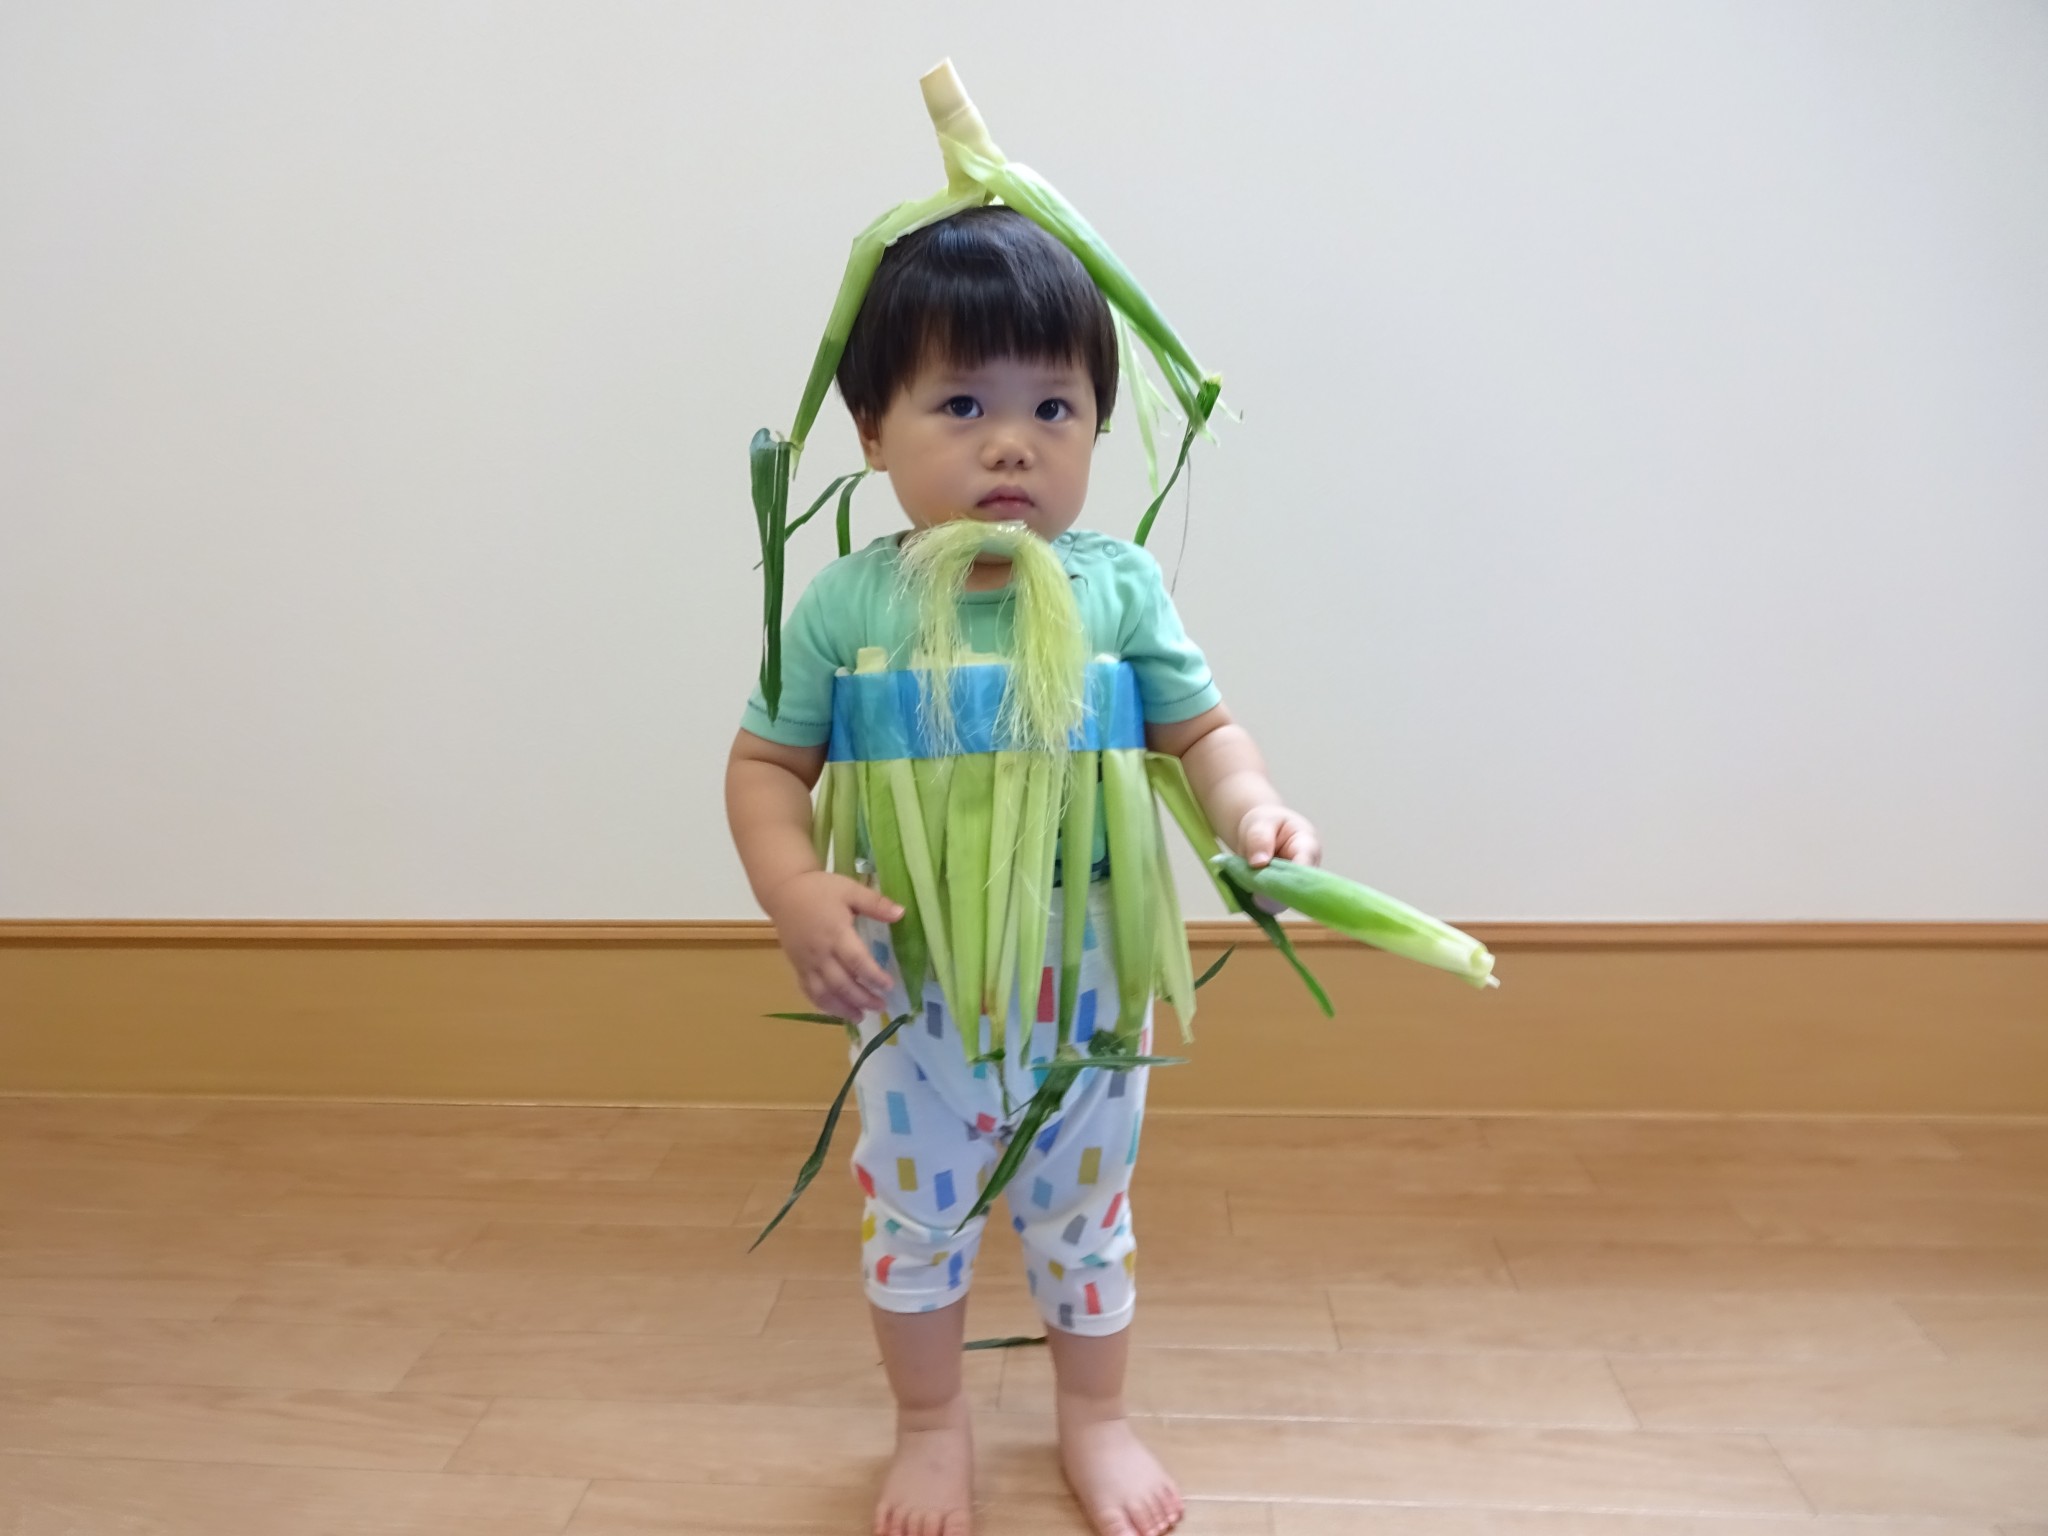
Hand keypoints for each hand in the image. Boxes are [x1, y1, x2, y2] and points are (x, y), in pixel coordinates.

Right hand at [761, 870, 902, 1021]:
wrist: (784, 892)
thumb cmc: (820, 889)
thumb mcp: (850, 889)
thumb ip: (875, 903)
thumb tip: (901, 913)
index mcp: (836, 933)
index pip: (857, 961)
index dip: (873, 977)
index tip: (889, 986)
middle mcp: (820, 952)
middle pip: (841, 983)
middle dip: (862, 999)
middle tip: (881, 1007)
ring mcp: (806, 962)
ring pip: (823, 992)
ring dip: (842, 1008)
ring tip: (861, 1017)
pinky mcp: (797, 966)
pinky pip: (808, 991)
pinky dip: (823, 1004)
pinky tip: (837, 1011)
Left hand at [1235, 805, 1321, 914]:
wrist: (1261, 832)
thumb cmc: (1266, 823)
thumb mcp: (1260, 822)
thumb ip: (1259, 838)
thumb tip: (1258, 863)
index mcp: (1307, 845)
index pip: (1306, 863)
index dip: (1292, 877)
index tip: (1270, 884)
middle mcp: (1307, 870)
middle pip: (1297, 889)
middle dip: (1274, 893)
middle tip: (1253, 893)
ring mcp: (1296, 886)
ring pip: (1283, 902)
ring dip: (1263, 898)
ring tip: (1246, 885)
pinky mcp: (1282, 897)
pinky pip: (1271, 906)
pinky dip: (1256, 902)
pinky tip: (1246, 893)